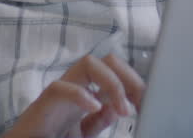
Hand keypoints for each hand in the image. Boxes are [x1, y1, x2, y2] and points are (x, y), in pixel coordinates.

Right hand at [1, 53, 145, 137]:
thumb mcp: (83, 134)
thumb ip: (99, 121)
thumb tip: (118, 107)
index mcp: (86, 95)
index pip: (115, 72)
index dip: (135, 84)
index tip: (149, 104)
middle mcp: (74, 88)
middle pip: (107, 60)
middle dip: (129, 76)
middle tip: (141, 102)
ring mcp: (59, 94)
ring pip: (87, 63)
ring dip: (112, 82)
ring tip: (124, 108)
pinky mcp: (43, 105)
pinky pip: (60, 88)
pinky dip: (81, 95)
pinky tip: (95, 108)